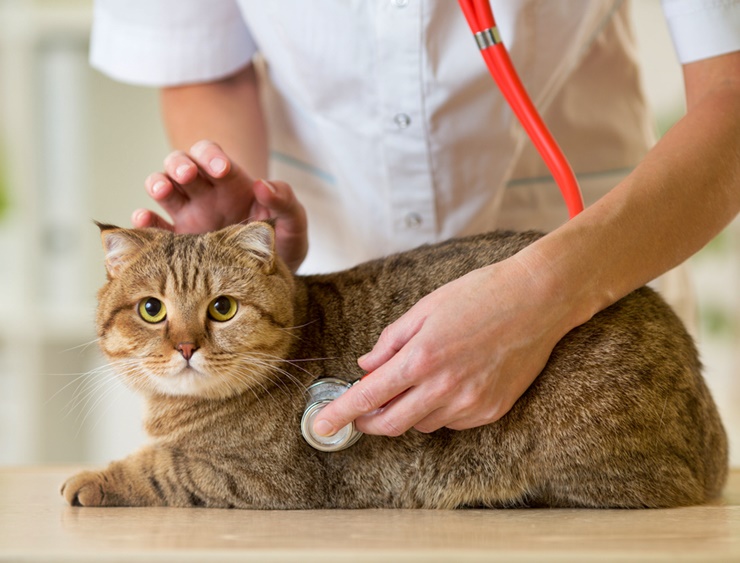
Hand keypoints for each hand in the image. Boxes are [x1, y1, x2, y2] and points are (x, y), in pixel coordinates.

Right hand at [132, 140, 307, 271]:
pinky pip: (155, 228)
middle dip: (181, 164)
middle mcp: (204, 194)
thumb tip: (262, 185)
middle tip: (189, 175)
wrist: (271, 275)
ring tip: (162, 190)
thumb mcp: (293, 223)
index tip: (222, 169)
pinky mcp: (177, 242)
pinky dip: (144, 221)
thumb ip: (285, 202)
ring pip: (162, 187)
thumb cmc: (282, 242)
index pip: (212, 156)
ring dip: (158, 183)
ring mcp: (187, 216)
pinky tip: (143, 220)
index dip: (212, 156)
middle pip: (180, 164)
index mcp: (230, 183)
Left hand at [313, 253, 575, 435]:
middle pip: (391, 424)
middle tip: (362, 411)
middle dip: (368, 423)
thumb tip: (366, 366)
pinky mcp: (491, 411)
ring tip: (421, 380)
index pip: (368, 396)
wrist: (538, 299)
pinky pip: (453, 422)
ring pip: (422, 424)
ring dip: (408, 411)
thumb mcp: (426, 308)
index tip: (320, 426)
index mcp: (421, 357)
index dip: (340, 414)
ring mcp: (470, 403)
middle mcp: (444, 387)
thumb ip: (391, 341)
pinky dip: (440, 410)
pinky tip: (451, 383)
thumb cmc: (480, 294)